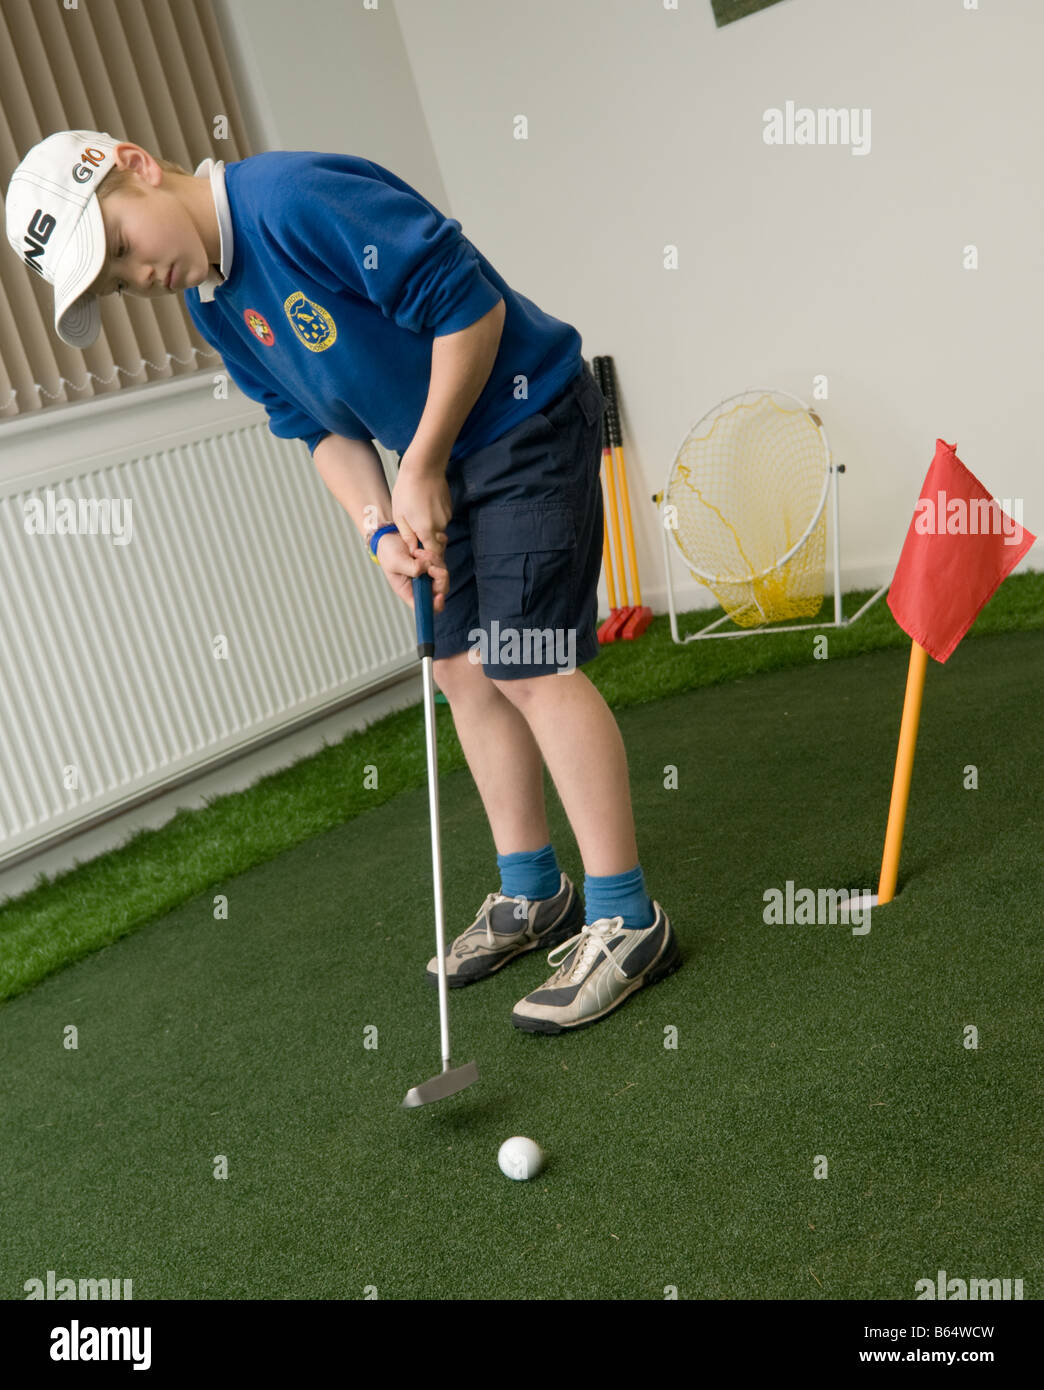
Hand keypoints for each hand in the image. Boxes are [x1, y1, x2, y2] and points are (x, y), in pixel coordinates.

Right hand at [374, 529, 449, 612]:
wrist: (390, 536)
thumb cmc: (388, 553)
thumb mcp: (395, 562)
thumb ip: (411, 568)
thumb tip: (428, 569)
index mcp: (410, 592)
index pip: (427, 607)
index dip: (436, 605)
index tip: (438, 595)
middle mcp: (422, 585)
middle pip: (442, 589)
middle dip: (439, 576)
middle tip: (428, 565)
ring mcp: (430, 573)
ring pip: (443, 572)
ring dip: (434, 560)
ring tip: (417, 552)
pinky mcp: (434, 561)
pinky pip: (442, 559)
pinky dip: (435, 553)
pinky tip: (421, 549)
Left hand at [391, 446, 452, 565]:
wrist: (424, 467)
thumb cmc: (407, 489)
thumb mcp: (399, 515)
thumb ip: (407, 536)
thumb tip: (412, 549)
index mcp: (426, 530)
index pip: (433, 553)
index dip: (428, 557)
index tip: (420, 554)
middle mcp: (440, 525)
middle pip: (437, 542)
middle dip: (428, 542)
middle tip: (415, 532)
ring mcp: (447, 516)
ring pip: (439, 529)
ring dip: (430, 527)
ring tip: (418, 513)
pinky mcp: (450, 507)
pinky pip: (442, 519)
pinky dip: (435, 517)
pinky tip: (425, 505)